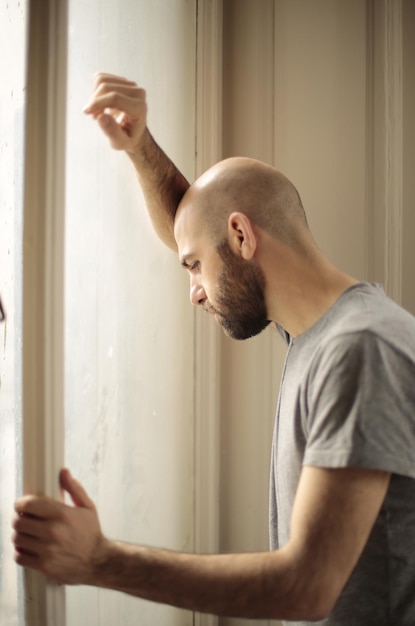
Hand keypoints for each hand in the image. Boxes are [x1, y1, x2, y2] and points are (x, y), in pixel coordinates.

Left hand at [12, 468, 105, 584]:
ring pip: (17, 539)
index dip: (21, 503)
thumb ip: (74, 488)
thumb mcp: (87, 507)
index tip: (22, 505)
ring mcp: (46, 550)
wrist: (97, 561)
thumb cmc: (91, 534)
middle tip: (24, 520)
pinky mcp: (43, 566)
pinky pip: (19, 557)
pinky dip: (21, 553)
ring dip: (20, 535)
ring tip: (28, 534)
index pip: (29, 504)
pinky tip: (30, 549)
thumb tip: (64, 472)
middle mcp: (52, 531)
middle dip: (19, 519)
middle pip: (18, 522)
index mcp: (62, 514)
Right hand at [84, 72, 147, 152]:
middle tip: (94, 116)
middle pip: (106, 87)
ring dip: (94, 95)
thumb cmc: (127, 138)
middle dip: (94, 101)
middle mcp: (138, 93)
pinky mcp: (124, 81)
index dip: (97, 103)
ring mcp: (132, 85)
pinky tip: (100, 103)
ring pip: (102, 80)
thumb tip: (101, 117)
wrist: (134, 131)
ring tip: (97, 111)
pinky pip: (103, 78)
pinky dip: (96, 90)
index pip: (114, 98)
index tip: (86, 112)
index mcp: (139, 108)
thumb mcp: (120, 142)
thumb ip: (112, 132)